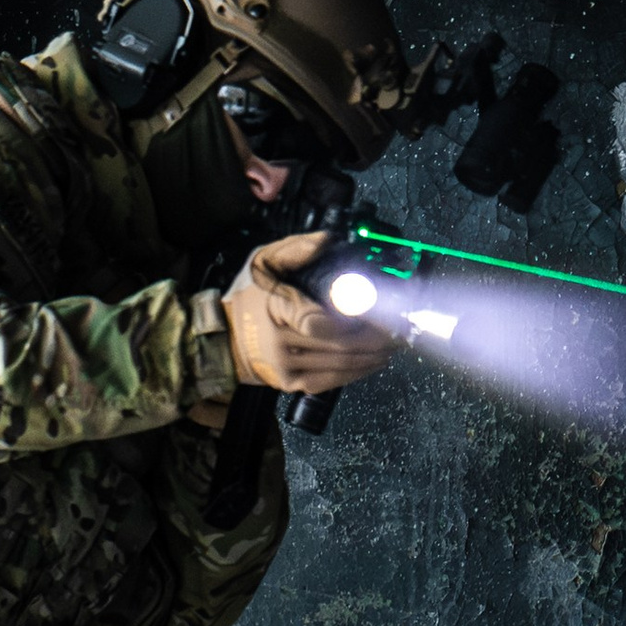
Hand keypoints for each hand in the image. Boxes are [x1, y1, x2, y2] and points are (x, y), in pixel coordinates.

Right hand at [222, 231, 399, 395]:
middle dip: (377, 339)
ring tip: (396, 345)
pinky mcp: (292, 384)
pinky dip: (358, 372)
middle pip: (341, 345)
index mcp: (277, 310)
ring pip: (341, 365)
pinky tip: (375, 362)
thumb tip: (329, 241)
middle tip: (403, 329)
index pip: (321, 323)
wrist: (222, 340)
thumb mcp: (263, 262)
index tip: (383, 312)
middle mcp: (282, 344)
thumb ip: (296, 249)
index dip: (356, 322)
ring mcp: (287, 368)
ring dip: (374, 356)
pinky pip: (332, 381)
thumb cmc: (247, 297)